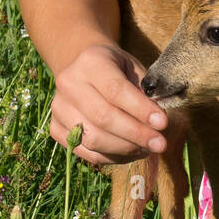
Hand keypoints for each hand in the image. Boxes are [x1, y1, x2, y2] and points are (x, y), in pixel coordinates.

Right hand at [49, 42, 170, 166]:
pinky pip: (86, 152)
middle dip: (136, 134)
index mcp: (90, 62)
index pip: (116, 90)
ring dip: (125, 149)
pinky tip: (131, 152)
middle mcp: (68, 83)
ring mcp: (58, 108)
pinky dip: (112, 157)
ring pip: (93, 139)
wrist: (84, 69)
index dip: (140, 110)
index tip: (163, 123)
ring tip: (147, 148)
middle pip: (103, 117)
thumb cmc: (117, 69)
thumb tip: (158, 123)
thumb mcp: (133, 68)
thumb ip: (145, 92)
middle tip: (160, 143)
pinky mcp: (55, 129)